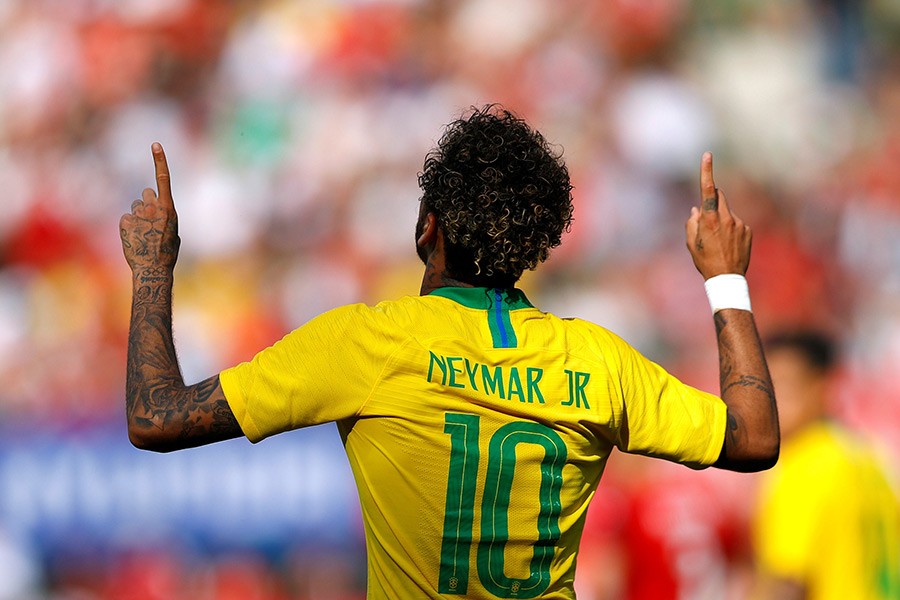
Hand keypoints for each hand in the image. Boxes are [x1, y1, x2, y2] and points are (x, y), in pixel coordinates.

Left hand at [120, 143, 179, 271]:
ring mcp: (138, 215)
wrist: (152, 271)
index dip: (160, 160)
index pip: (164, 179)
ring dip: (138, 217)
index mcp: (169, 210)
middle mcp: (153, 208)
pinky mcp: (124, 222)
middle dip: (147, 203)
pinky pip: (125, 219)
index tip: (155, 145)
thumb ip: (165, 217)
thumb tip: (156, 209)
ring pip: (135, 208)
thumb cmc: (167, 255)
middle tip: (149, 222)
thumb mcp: (174, 235)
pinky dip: (128, 228)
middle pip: (146, 195)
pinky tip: (134, 240)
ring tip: (143, 236)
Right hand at [685, 152, 751, 279]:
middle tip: (706, 220)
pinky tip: (728, 245)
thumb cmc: (705, 261)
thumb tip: (696, 210)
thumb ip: (691, 223)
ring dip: (721, 219)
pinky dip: (731, 229)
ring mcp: (739, 223)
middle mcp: (726, 217)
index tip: (708, 155)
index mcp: (710, 219)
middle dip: (713, 201)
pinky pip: (737, 223)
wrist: (727, 278)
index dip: (707, 171)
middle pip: (720, 197)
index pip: (708, 189)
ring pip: (727, 212)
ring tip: (719, 241)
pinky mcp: (748, 230)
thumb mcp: (691, 243)